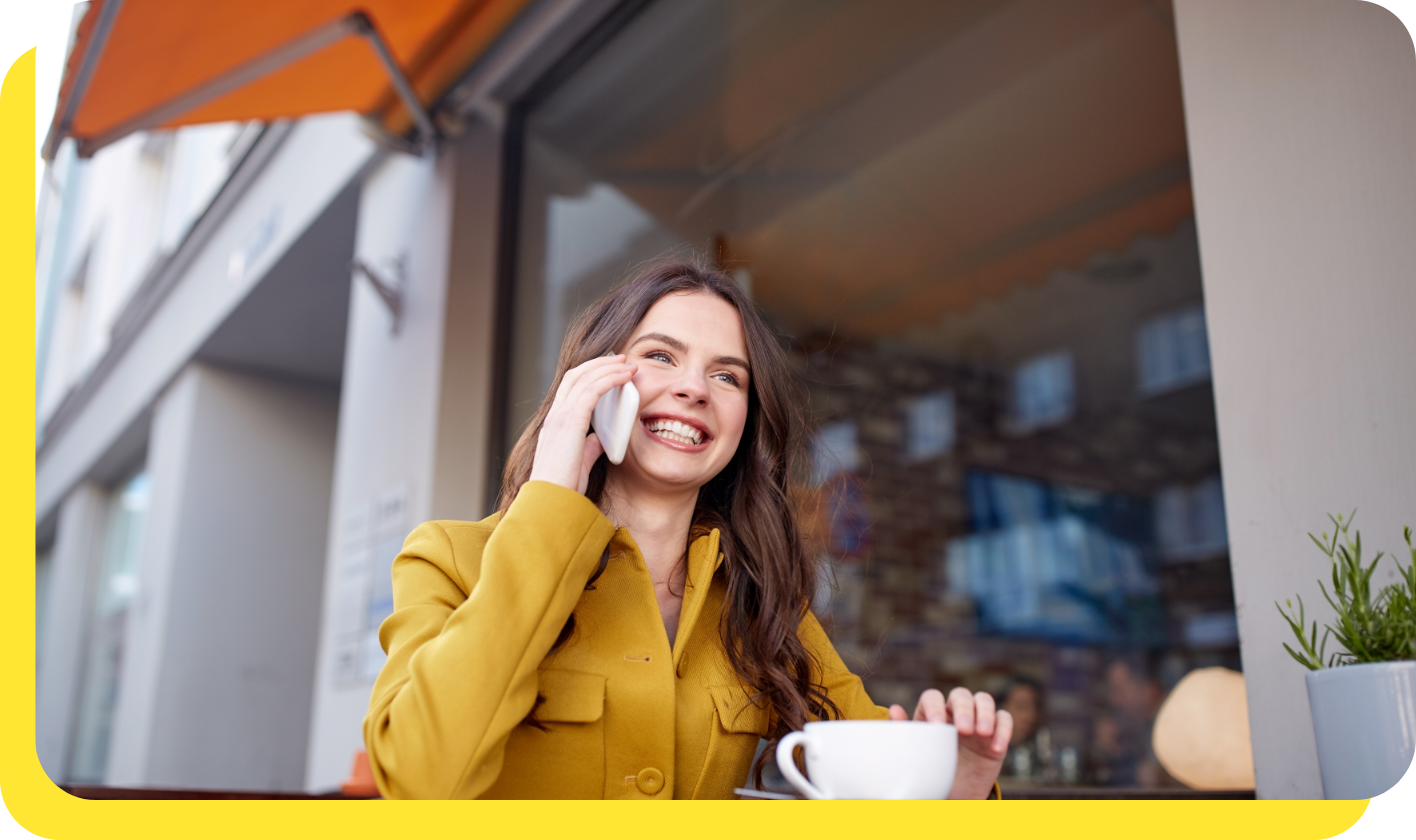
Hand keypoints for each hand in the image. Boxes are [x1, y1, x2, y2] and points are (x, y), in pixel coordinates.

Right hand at [528, 355, 636, 494]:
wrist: (551, 501)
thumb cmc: (564, 487)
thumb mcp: (579, 461)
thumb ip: (589, 446)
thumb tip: (600, 438)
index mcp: (555, 424)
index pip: (569, 387)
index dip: (589, 374)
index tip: (609, 370)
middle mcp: (555, 416)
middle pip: (575, 375)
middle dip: (599, 364)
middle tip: (621, 360)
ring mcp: (560, 417)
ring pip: (584, 378)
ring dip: (608, 367)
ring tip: (628, 364)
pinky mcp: (570, 421)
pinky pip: (592, 390)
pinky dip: (609, 379)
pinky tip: (625, 377)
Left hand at [889, 687, 1010, 798]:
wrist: (956, 794)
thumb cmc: (933, 771)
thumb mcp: (917, 756)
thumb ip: (905, 732)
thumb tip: (893, 709)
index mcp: (932, 713)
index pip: (932, 697)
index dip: (935, 706)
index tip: (937, 725)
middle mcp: (955, 712)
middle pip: (961, 695)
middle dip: (964, 709)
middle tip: (963, 730)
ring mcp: (977, 719)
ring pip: (984, 700)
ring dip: (985, 713)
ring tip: (983, 733)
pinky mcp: (996, 731)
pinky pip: (1005, 719)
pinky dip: (1003, 729)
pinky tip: (996, 748)